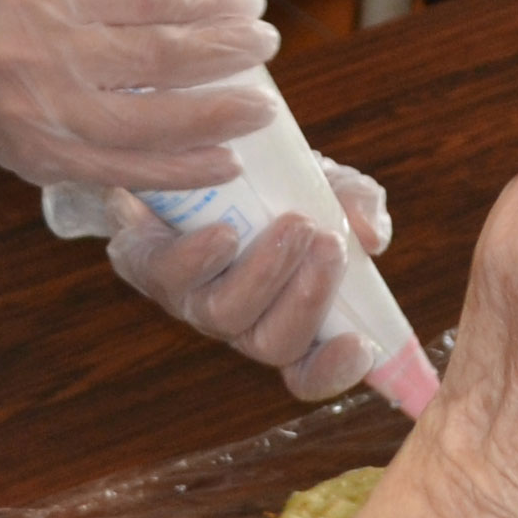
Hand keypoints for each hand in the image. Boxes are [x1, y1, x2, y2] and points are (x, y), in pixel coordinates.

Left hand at [102, 163, 393, 397]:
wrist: (189, 146)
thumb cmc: (269, 179)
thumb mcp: (326, 183)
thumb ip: (357, 205)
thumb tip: (372, 237)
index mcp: (285, 314)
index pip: (310, 371)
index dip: (334, 370)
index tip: (362, 344)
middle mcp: (238, 319)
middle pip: (273, 346)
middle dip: (308, 301)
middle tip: (331, 245)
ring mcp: (190, 298)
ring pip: (224, 316)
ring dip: (265, 275)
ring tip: (295, 224)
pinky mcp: (145, 265)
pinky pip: (168, 278)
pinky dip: (199, 258)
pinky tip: (226, 232)